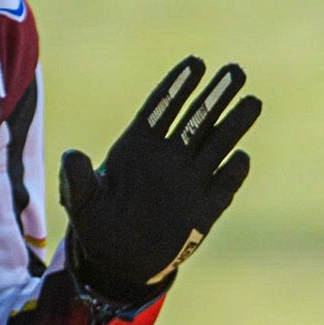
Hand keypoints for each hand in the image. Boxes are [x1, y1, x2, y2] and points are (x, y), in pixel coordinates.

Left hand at [60, 57, 259, 304]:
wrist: (119, 262)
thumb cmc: (96, 224)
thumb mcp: (80, 202)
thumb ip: (76, 179)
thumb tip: (70, 156)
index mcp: (138, 146)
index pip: (162, 108)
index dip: (178, 85)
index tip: (196, 63)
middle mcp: (168, 157)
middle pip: (196, 118)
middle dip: (216, 94)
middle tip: (235, 69)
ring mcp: (189, 181)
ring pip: (217, 144)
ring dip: (234, 124)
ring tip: (252, 100)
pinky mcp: (204, 209)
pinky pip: (224, 185)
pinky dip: (232, 172)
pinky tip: (239, 158)